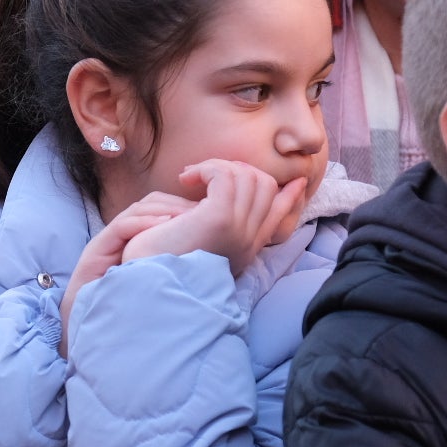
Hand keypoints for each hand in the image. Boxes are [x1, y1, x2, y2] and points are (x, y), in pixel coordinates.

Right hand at [60, 191, 194, 355]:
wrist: (89, 326)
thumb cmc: (127, 310)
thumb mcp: (158, 283)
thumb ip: (175, 266)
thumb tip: (210, 260)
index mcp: (138, 240)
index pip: (160, 208)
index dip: (183, 206)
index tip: (208, 213)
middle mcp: (122, 236)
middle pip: (150, 204)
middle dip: (177, 203)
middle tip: (202, 210)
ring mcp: (108, 241)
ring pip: (137, 211)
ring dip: (164, 210)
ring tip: (187, 216)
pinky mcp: (97, 249)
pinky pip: (121, 227)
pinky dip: (143, 223)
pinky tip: (164, 226)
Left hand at [121, 159, 307, 276]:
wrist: (147, 280)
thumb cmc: (161, 260)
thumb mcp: (199, 244)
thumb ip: (220, 228)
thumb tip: (230, 211)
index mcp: (246, 248)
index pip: (279, 215)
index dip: (290, 195)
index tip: (299, 182)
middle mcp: (247, 241)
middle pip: (265, 187)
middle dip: (239, 169)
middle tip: (207, 174)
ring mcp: (237, 229)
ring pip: (247, 176)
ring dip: (217, 166)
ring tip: (192, 177)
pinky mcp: (219, 219)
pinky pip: (224, 176)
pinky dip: (207, 168)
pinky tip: (186, 179)